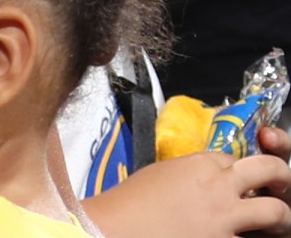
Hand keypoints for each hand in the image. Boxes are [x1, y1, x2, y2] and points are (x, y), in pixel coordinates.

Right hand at [82, 152, 290, 237]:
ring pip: (275, 211)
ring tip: (278, 223)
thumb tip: (199, 182)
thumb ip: (186, 174)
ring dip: (280, 216)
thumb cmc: (126, 204)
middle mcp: (218, 186)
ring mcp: (225, 218)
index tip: (233, 179)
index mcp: (198, 164)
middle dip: (279, 175)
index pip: (232, 158)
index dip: (236, 169)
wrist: (114, 230)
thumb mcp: (157, 176)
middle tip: (278, 185)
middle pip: (267, 170)